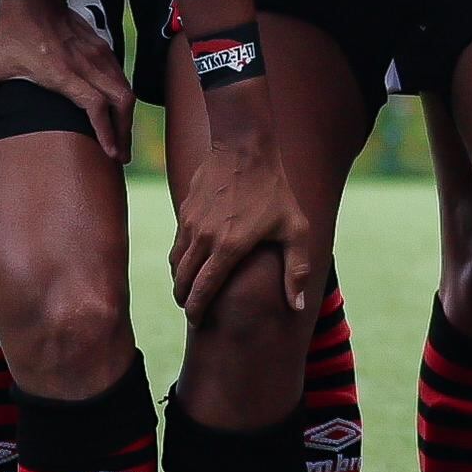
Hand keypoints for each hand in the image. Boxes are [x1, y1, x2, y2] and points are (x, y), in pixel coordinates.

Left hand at [0, 0, 134, 162]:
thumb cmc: (8, 32)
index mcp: (61, 73)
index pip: (95, 105)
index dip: (106, 131)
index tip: (110, 152)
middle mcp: (85, 64)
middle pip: (121, 100)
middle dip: (124, 130)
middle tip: (121, 156)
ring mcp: (96, 54)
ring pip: (125, 87)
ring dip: (126, 115)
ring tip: (121, 138)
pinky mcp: (100, 46)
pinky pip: (120, 75)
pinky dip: (122, 95)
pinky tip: (116, 109)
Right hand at [167, 121, 322, 320]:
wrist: (245, 148)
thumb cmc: (275, 190)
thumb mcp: (294, 229)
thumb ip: (296, 270)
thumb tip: (296, 306)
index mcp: (229, 247)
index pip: (203, 290)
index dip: (197, 311)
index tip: (197, 323)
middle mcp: (204, 238)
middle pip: (182, 281)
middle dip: (184, 300)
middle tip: (191, 310)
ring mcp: (191, 223)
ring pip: (175, 262)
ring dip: (179, 280)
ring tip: (188, 289)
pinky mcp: (185, 210)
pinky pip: (177, 243)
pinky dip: (179, 258)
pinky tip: (190, 260)